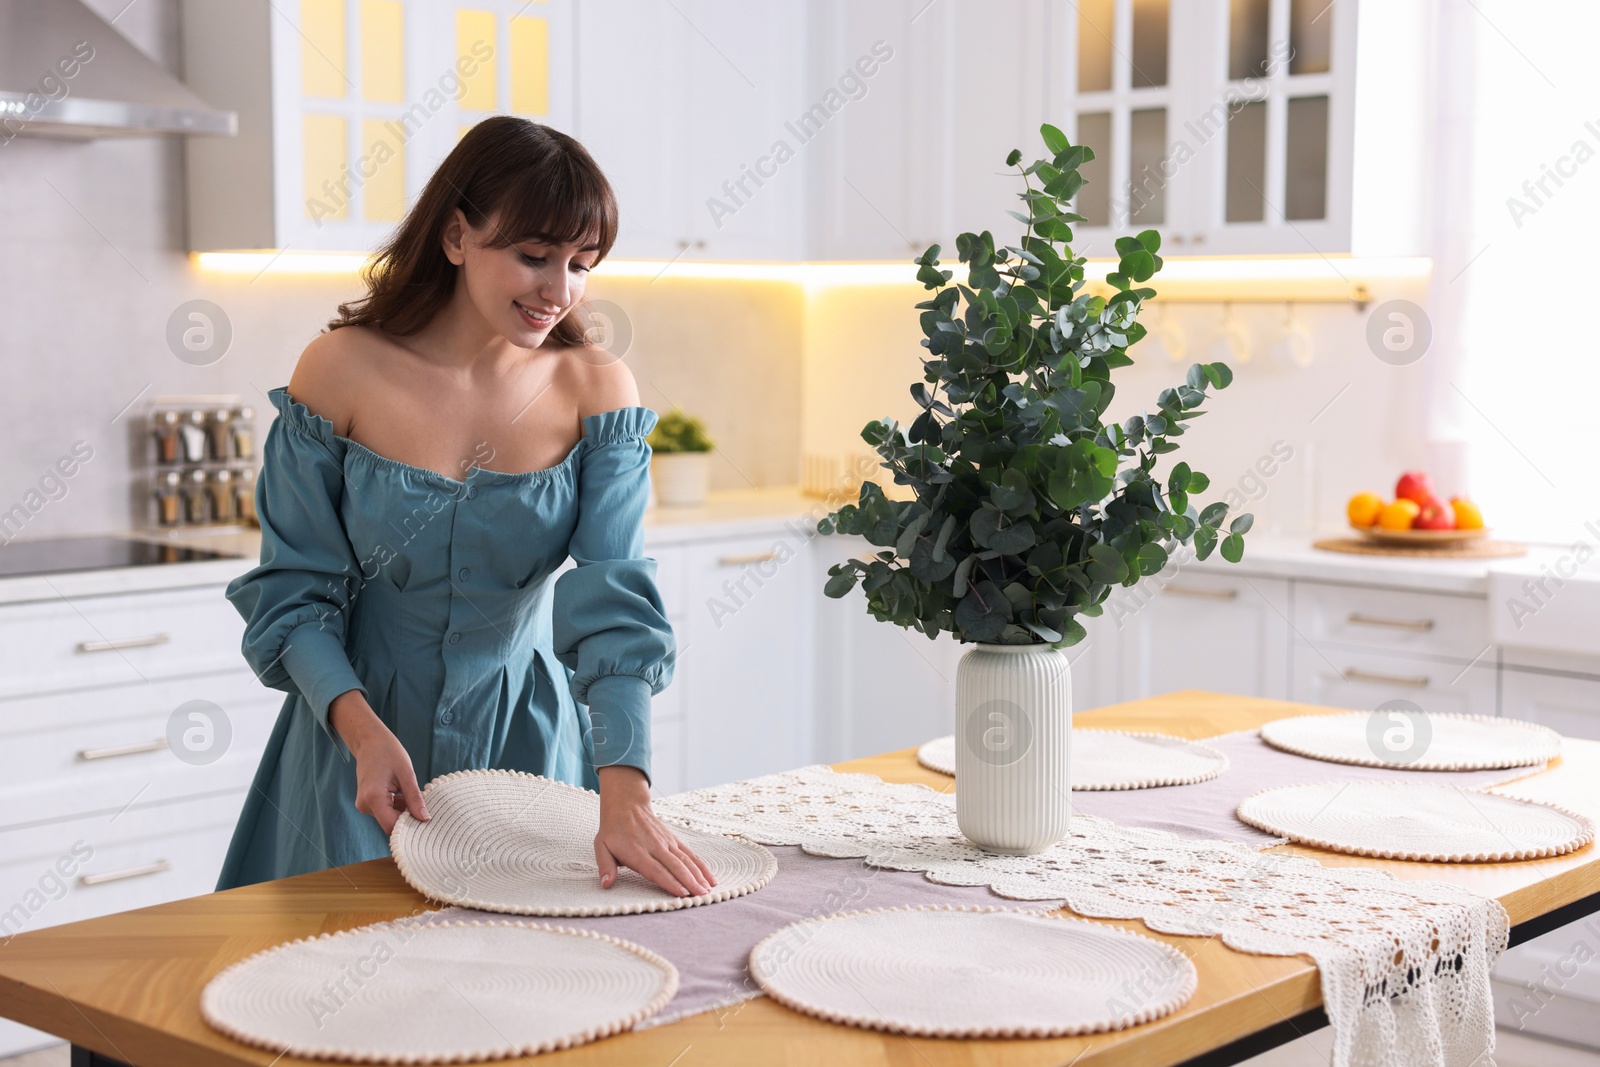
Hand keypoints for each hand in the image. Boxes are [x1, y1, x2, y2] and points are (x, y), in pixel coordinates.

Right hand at [330, 690, 428, 835]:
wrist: (369, 741)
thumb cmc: (388, 752)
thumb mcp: (406, 774)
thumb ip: (414, 798)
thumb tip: (425, 819)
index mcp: (373, 797)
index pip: (392, 826)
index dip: (410, 827)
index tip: (427, 822)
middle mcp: (365, 805)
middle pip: (391, 823)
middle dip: (408, 817)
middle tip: (424, 805)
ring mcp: (364, 804)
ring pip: (389, 817)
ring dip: (403, 810)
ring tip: (411, 792)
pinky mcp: (367, 802)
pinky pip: (385, 811)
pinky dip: (397, 805)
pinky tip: (403, 792)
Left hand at [594, 765, 716, 896]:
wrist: (627, 805)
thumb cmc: (613, 830)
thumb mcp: (601, 846)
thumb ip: (605, 866)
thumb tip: (606, 884)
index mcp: (637, 851)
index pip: (656, 869)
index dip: (669, 882)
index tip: (682, 893)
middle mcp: (655, 847)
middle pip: (675, 866)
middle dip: (689, 882)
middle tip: (701, 896)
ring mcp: (667, 842)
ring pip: (686, 860)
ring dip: (698, 875)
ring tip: (708, 890)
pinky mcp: (674, 840)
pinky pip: (690, 853)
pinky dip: (701, 865)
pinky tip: (710, 877)